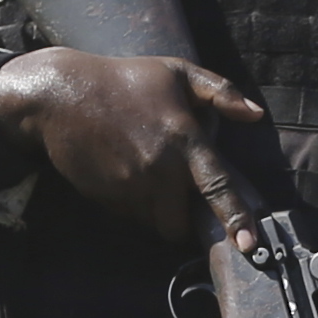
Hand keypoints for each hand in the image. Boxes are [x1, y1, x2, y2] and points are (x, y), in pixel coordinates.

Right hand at [0, 47, 259, 242]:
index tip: (249, 246)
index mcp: (184, 140)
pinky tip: (126, 175)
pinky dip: (135, 207)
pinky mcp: (106, 198)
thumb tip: (256, 114)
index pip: (217, 187)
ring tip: (150, 178)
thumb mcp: (176, 71)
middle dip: (184, 220)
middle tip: (180, 197)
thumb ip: (220, 91)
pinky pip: (130, 217)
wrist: (61, 95)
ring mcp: (130, 188)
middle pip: (181, 224)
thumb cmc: (124, 79)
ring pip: (154, 224)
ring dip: (159, 213)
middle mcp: (159, 170)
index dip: (236, 219)